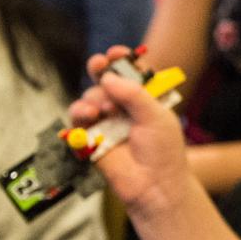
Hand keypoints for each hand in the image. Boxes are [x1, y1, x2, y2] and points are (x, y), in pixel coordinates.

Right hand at [73, 45, 192, 214]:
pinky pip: (78, 120)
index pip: (130, 73)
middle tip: (98, 65)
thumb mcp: (155, 116)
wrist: (154, 186)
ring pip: (90, 98)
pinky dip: (79, 112)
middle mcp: (124, 108)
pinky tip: (87, 115)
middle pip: (106, 81)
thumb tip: (109, 77)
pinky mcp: (91, 139)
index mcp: (144, 99)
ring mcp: (107, 123)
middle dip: (100, 70)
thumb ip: (133, 94)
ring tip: (102, 108)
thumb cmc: (163, 151)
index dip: (121, 61)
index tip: (115, 53)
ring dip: (92, 96)